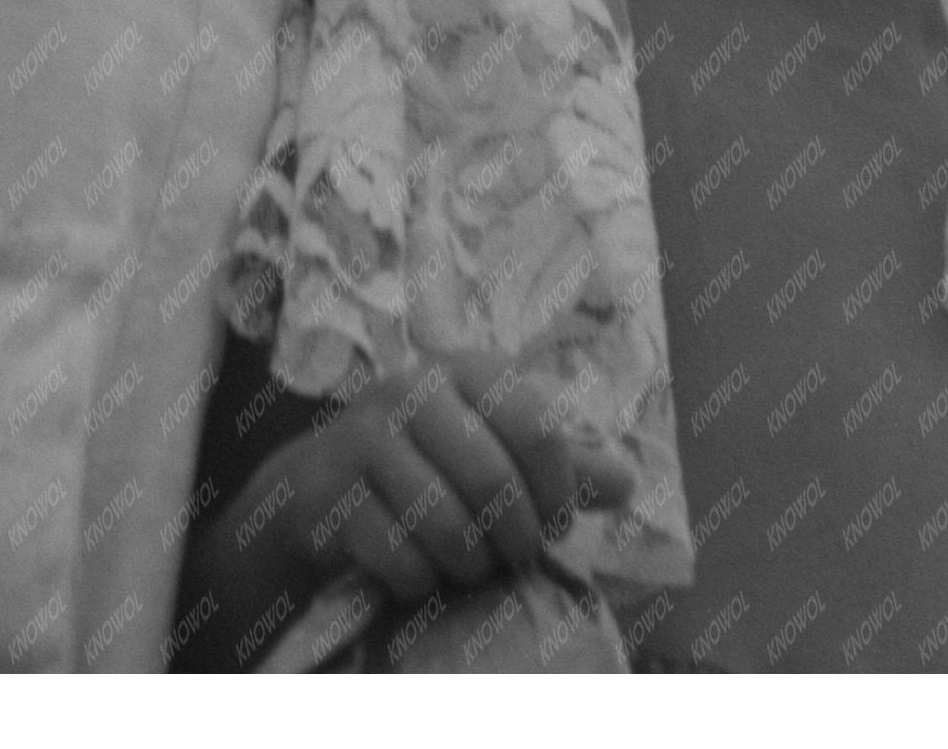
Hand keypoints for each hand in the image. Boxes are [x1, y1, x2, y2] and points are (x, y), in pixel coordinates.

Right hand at [216, 353, 629, 621]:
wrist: (319, 491)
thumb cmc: (428, 466)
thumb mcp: (495, 449)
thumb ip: (563, 465)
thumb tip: (628, 482)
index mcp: (467, 369)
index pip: (537, 426)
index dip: (558, 490)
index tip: (557, 521)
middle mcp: (414, 388)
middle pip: (493, 481)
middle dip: (516, 538)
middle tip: (516, 556)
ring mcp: (367, 437)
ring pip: (446, 523)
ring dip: (469, 564)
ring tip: (472, 565)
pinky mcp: (332, 492)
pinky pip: (398, 556)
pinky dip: (420, 579)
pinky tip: (420, 571)